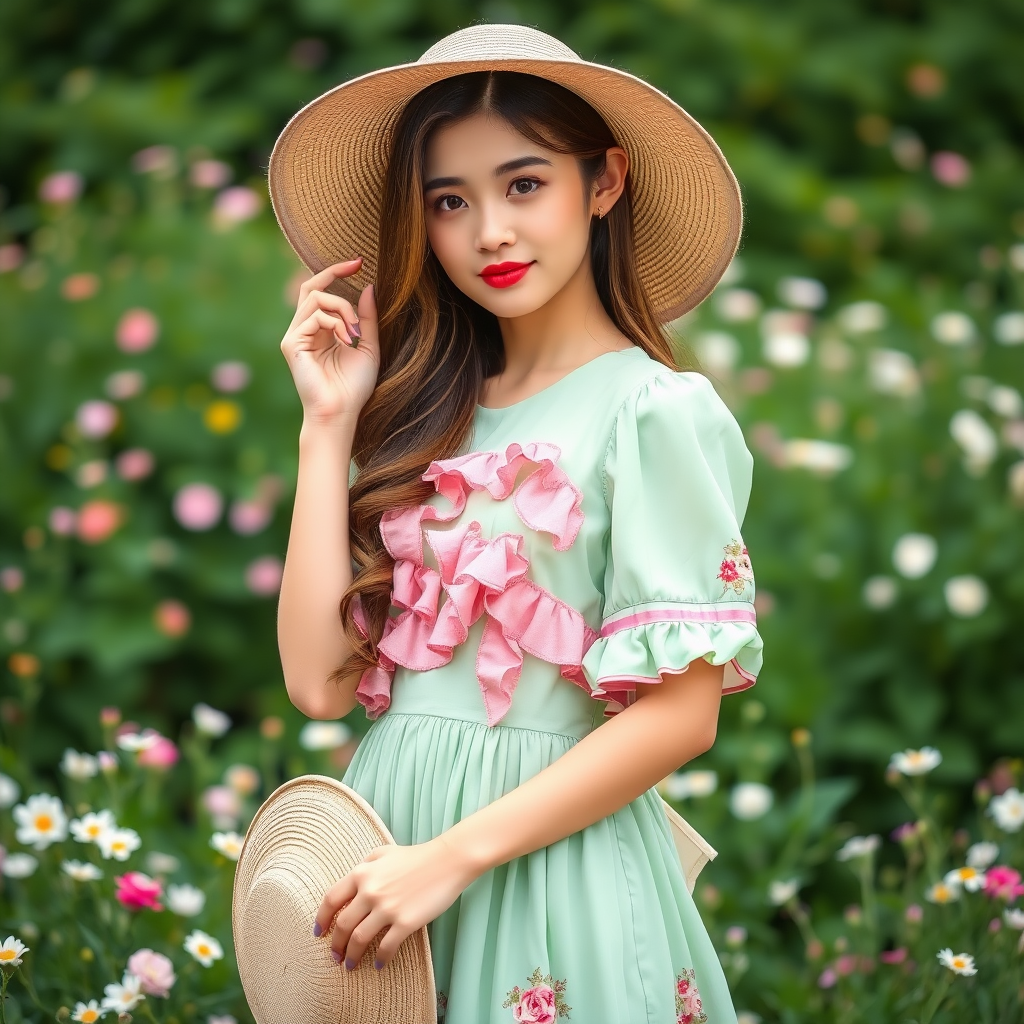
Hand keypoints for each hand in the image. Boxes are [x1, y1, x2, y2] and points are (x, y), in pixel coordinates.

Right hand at [279, 258, 379, 425]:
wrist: (342, 413)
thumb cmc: (354, 387)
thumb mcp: (367, 347)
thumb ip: (366, 319)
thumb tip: (368, 287)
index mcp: (320, 330)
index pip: (321, 291)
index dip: (336, 272)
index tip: (359, 262)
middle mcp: (304, 330)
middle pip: (314, 287)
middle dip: (335, 274)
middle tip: (359, 266)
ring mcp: (295, 336)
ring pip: (316, 299)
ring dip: (343, 308)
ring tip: (355, 332)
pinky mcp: (291, 344)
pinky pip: (314, 316)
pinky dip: (335, 323)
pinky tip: (346, 340)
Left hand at [313, 835, 475, 970]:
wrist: (447, 861)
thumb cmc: (417, 856)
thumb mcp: (384, 852)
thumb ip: (366, 864)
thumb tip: (353, 880)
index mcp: (362, 873)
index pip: (331, 900)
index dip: (321, 919)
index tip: (319, 933)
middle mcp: (370, 891)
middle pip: (342, 925)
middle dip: (335, 944)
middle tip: (335, 956)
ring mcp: (387, 908)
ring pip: (359, 939)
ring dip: (351, 956)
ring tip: (350, 965)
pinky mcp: (405, 922)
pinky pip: (386, 947)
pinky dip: (379, 959)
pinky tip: (378, 965)